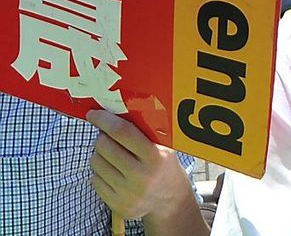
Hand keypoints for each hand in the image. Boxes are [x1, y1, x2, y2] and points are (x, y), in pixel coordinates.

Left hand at [88, 109, 209, 234]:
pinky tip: (113, 171)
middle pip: (104, 146)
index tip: (94, 114)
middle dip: (103, 136)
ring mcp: (127, 193)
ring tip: (113, 154)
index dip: (105, 120)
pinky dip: (100, 172)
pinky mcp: (116, 204)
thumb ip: (145, 131)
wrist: (171, 200)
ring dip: (100, 154)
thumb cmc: (164, 165)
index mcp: (156, 157)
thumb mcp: (164, 146)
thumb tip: (116, 111)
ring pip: (95, 162)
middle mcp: (141, 176)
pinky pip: (94, 179)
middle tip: (109, 135)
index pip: (122, 132)